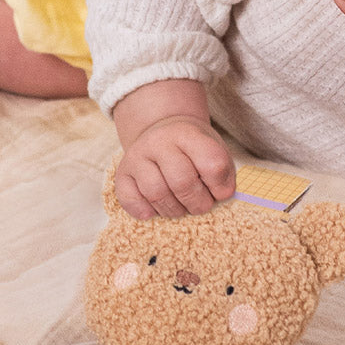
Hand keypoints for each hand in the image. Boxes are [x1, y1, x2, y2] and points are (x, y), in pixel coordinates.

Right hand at [115, 114, 235, 218]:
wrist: (162, 132)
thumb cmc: (193, 149)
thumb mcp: (214, 150)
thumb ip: (222, 173)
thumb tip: (222, 196)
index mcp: (189, 134)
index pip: (211, 163)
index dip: (220, 186)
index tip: (221, 193)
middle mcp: (160, 142)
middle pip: (182, 182)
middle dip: (198, 203)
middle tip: (202, 206)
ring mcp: (137, 156)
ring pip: (156, 193)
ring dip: (174, 210)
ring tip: (182, 208)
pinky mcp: (122, 173)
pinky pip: (131, 200)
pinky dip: (146, 212)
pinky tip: (157, 210)